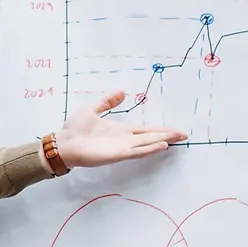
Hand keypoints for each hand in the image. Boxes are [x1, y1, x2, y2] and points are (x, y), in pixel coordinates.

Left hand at [54, 91, 186, 168]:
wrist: (62, 142)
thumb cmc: (75, 128)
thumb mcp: (92, 108)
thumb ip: (107, 101)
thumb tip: (122, 91)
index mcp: (120, 130)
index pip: (146, 129)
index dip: (160, 129)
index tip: (175, 129)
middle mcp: (124, 139)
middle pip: (151, 136)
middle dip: (168, 135)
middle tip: (185, 134)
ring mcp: (121, 147)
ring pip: (147, 143)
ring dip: (162, 141)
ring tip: (177, 138)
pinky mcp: (116, 154)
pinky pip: (136, 151)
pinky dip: (149, 149)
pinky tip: (160, 146)